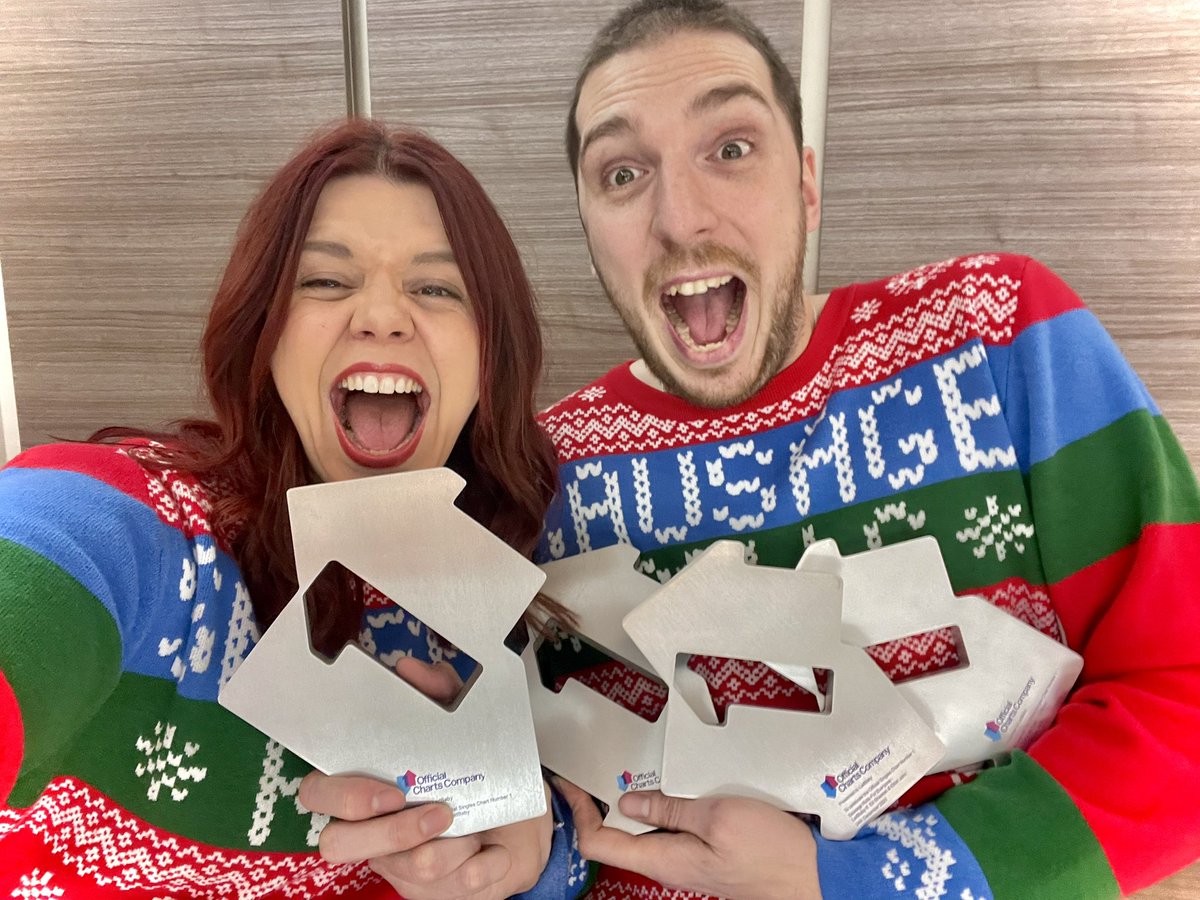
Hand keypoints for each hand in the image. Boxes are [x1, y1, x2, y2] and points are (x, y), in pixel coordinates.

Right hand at [298, 658, 553, 897]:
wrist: (523, 823)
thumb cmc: (479, 771)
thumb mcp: (464, 723)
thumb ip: (438, 694)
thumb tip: (410, 668)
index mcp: (368, 788)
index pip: (318, 794)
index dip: (342, 797)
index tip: (389, 792)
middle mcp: (374, 832)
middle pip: (338, 845)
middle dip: (392, 832)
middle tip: (439, 813)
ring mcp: (403, 867)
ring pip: (406, 870)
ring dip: (449, 848)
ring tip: (474, 829)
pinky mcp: (439, 893)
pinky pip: (453, 893)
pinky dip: (480, 870)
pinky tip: (495, 852)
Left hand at [557, 780, 821, 899]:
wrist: (813, 878)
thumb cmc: (770, 852)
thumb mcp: (718, 817)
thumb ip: (671, 809)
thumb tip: (628, 801)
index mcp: (663, 859)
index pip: (598, 842)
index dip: (578, 812)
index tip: (567, 782)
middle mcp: (669, 862)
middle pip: (617, 834)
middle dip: (599, 800)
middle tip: (590, 764)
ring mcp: (688, 856)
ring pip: (644, 829)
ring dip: (630, 798)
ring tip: (622, 764)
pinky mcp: (707, 848)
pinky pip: (671, 826)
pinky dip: (660, 801)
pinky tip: (666, 779)